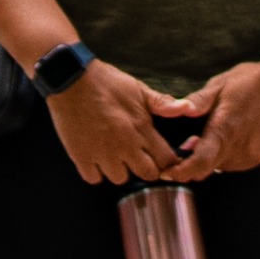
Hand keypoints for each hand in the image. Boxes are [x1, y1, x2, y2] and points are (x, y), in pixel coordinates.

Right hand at [45, 52, 158, 188]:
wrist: (71, 79)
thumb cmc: (107, 82)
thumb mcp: (138, 89)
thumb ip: (162, 103)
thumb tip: (187, 108)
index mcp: (141, 129)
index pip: (166, 160)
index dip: (166, 161)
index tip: (161, 156)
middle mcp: (124, 146)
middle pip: (146, 174)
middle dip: (145, 168)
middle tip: (138, 156)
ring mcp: (102, 154)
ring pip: (119, 179)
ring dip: (120, 170)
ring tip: (115, 154)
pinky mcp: (81, 157)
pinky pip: (94, 178)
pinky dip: (96, 171)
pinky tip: (97, 157)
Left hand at [168, 56, 259, 180]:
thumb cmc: (251, 83)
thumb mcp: (220, 85)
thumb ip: (198, 101)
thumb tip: (179, 110)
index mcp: (224, 130)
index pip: (200, 163)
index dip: (181, 172)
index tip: (168, 171)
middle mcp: (238, 148)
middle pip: (207, 167)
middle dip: (194, 161)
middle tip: (189, 141)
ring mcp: (250, 155)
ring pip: (220, 166)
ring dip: (212, 156)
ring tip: (215, 132)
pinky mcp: (259, 157)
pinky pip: (235, 162)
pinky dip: (227, 154)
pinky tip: (231, 135)